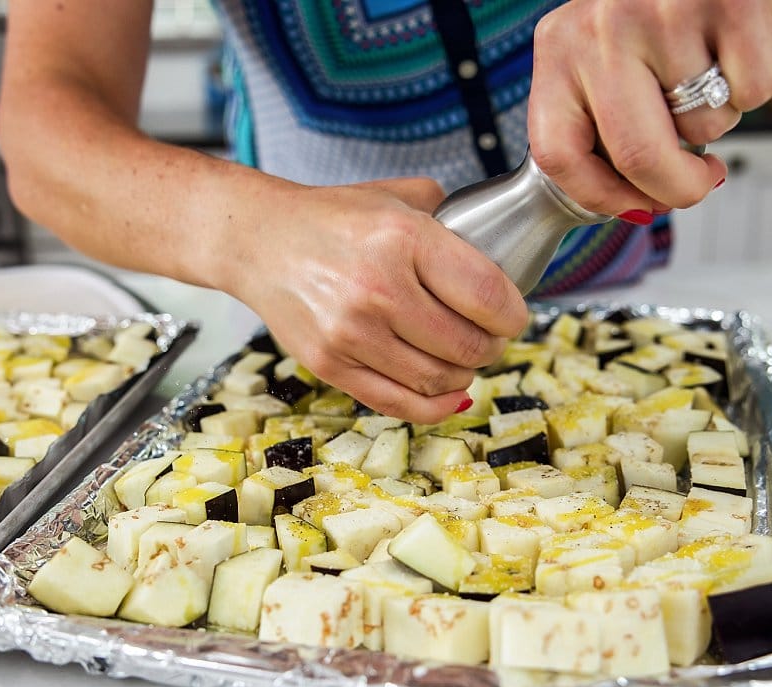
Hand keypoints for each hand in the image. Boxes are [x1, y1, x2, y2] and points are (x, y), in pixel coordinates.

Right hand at [219, 178, 528, 423]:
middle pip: (468, 345)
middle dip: (491, 347)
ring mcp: (351, 332)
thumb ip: (449, 214)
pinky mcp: (330, 364)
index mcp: (403, 238)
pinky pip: (400, 403)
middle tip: (490, 339)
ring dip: (464, 376)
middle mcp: (378, 288)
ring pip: (439, 380)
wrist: (257, 240)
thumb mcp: (394, 196)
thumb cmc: (330, 218)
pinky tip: (445, 392)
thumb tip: (495, 246)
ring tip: (463, 361)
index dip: (514, 315)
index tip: (513, 316)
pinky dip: (434, 405)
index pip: (488, 295)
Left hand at [527, 0, 771, 216]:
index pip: (558, 155)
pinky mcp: (730, 3)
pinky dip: (755, 86)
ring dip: (718, 120)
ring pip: (703, 126)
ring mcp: (664, 15)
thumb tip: (639, 201)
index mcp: (558, 50)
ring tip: (708, 73)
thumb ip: (602, 119)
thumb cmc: (653, 1)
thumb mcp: (599, 52)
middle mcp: (601, 31)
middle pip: (638, 157)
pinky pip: (753, 92)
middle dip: (678, 189)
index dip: (600, 198)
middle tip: (698, 182)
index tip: (634, 206)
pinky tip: (735, 50)